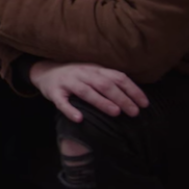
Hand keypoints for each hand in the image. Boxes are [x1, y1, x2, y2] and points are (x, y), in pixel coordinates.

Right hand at [29, 61, 148, 122]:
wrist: (44, 71)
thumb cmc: (74, 75)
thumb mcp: (92, 72)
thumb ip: (109, 79)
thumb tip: (135, 95)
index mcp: (95, 69)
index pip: (118, 77)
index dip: (133, 90)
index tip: (144, 104)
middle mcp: (82, 73)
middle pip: (104, 85)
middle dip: (121, 98)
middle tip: (134, 112)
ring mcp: (67, 82)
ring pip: (86, 92)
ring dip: (101, 102)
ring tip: (115, 112)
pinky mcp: (54, 92)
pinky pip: (62, 102)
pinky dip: (70, 110)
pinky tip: (79, 119)